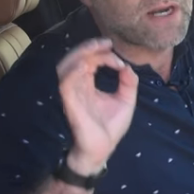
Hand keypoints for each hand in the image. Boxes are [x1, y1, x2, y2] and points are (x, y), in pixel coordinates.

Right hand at [56, 38, 138, 174]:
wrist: (102, 150)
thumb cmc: (110, 128)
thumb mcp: (125, 101)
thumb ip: (128, 82)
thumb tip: (127, 65)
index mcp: (87, 84)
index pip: (90, 61)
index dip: (103, 54)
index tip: (119, 61)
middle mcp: (77, 86)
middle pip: (76, 58)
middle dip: (90, 46)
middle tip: (106, 43)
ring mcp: (71, 93)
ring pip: (67, 64)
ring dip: (81, 53)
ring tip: (98, 47)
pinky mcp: (69, 102)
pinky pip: (65, 81)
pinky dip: (74, 69)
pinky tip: (88, 65)